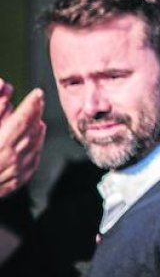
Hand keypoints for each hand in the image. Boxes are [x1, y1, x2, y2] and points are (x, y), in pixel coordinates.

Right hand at [0, 79, 46, 198]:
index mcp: (1, 144)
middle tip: (39, 101)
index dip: (31, 103)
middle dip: (36, 113)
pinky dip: (36, 149)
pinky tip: (34, 143)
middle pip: (31, 130)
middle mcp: (12, 158)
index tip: (37, 93)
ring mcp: (15, 172)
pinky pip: (32, 163)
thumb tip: (3, 95)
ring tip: (38, 119)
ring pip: (35, 146)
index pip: (23, 118)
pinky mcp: (15, 182)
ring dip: (38, 130)